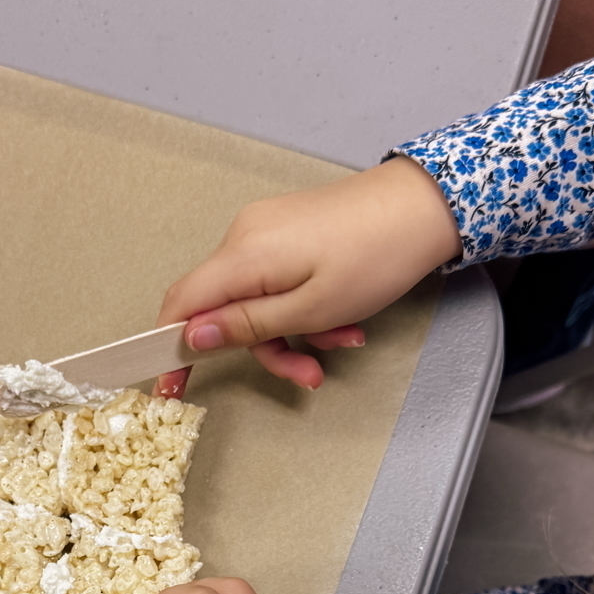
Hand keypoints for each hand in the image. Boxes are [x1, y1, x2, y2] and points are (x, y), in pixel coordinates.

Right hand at [154, 155, 459, 393]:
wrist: (422, 207)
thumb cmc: (375, 255)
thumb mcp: (310, 310)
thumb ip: (246, 325)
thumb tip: (194, 336)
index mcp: (244, 254)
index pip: (181, 303)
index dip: (171, 348)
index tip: (172, 386)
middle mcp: (245, 236)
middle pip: (224, 308)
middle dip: (265, 348)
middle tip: (306, 373)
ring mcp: (266, 230)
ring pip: (256, 300)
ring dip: (294, 332)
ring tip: (340, 340)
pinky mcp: (287, 230)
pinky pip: (277, 281)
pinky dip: (303, 308)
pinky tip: (341, 318)